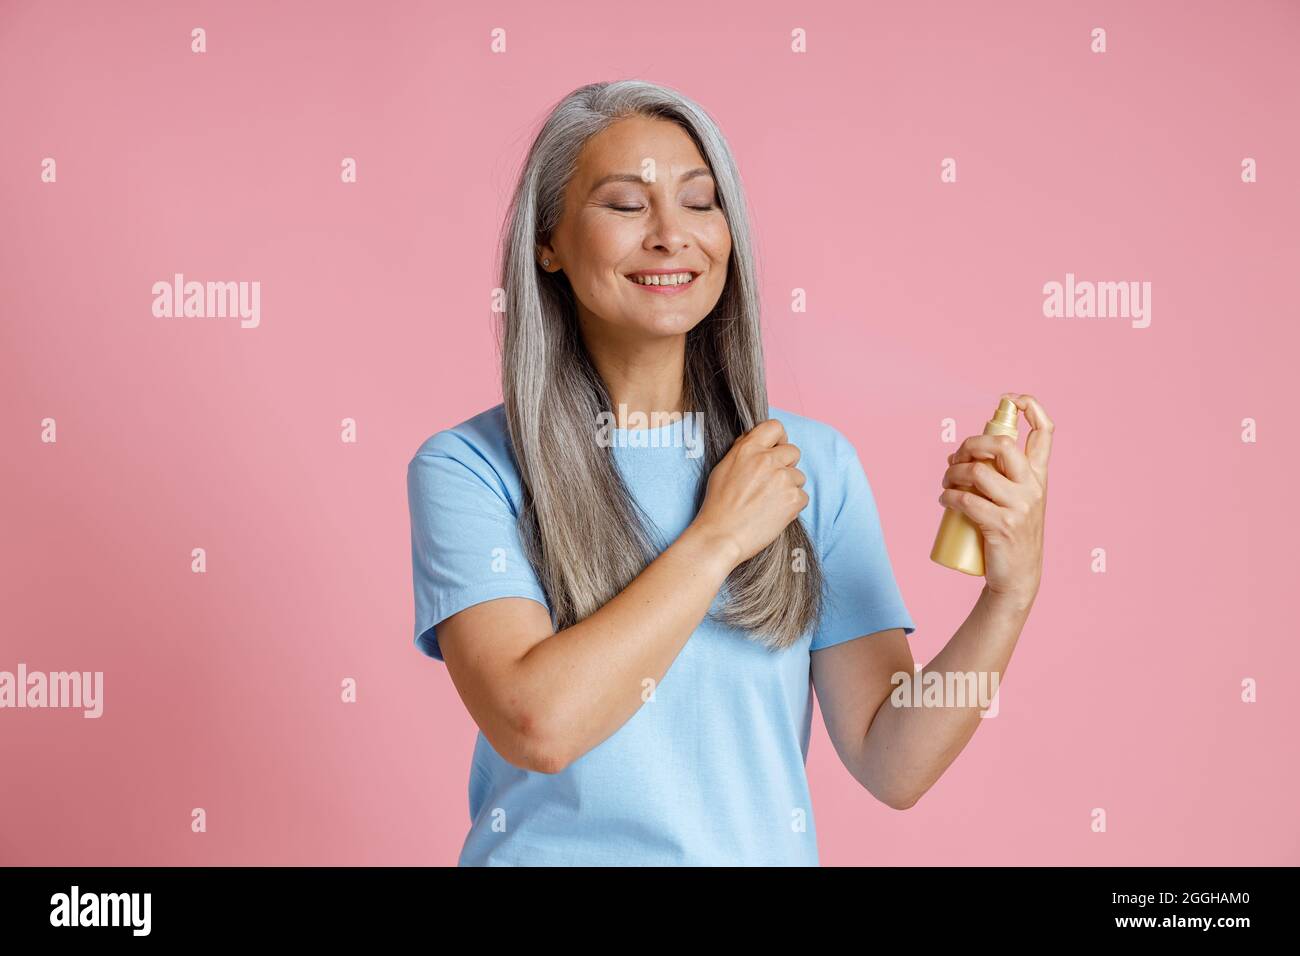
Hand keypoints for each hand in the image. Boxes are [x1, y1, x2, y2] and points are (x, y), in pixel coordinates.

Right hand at [690, 418, 807, 566]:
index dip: (778, 439)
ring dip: (789, 487)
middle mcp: (767, 460)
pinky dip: (792, 505)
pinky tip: (775, 513)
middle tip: (772, 482)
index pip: (775, 427)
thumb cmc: (718, 505)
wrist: (722, 536)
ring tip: (769, 502)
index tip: (776, 449)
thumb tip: (757, 440)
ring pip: (799, 476)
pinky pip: (803, 496)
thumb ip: (743, 450)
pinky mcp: (793, 499)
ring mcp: (783, 479)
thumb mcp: (723, 468)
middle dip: (786, 465)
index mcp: (749, 449)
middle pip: (793, 451)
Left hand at [939, 393, 1053, 608]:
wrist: (1017, 577)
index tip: (1008, 400)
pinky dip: (948, 496)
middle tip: (954, 458)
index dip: (1030, 407)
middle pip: (1002, 445)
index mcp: (1039, 476)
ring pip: (978, 472)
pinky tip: (943, 499)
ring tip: (945, 482)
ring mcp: (1020, 507)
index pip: (1045, 431)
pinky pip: (966, 500)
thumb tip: (958, 455)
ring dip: (952, 473)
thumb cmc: (1009, 533)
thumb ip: (998, 475)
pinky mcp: (1002, 525)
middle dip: (970, 444)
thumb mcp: (1015, 500)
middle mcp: (1034, 487)